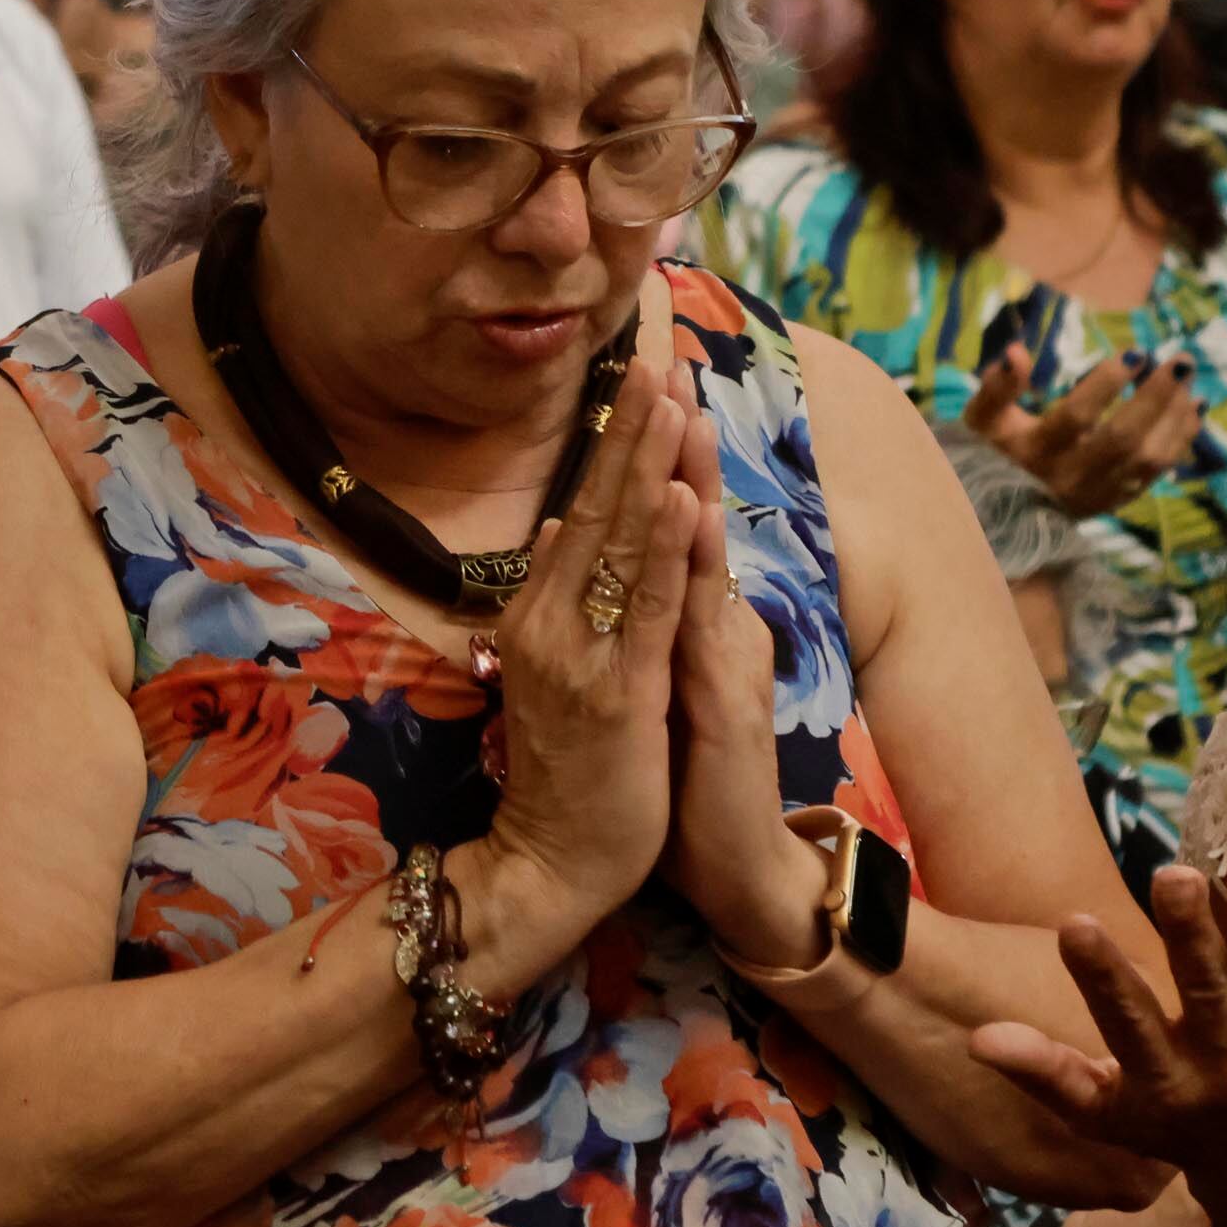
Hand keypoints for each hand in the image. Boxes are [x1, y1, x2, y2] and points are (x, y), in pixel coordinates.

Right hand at [479, 344, 703, 942]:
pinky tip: (684, 501)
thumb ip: (551, 600)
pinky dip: (668, 553)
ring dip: (651, 468)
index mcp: (541, 613)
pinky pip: (648, 612)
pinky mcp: (620, 694)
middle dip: (633, 434)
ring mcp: (583, 656)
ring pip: (623, 546)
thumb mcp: (548, 675)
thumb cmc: (562, 774)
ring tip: (672, 402)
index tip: (640, 380)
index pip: (584, 512)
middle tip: (657, 361)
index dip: (615, 446)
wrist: (547, 864)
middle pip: (599, 510)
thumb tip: (552, 531)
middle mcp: (552, 621)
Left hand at [652, 359, 830, 969]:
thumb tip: (621, 557)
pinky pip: (701, 620)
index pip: (672, 525)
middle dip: (676, 441)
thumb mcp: (659, 681)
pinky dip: (695, 562)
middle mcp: (717, 625)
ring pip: (703, 554)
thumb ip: (648, 615)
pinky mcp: (720, 695)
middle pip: (692, 520)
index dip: (659, 458)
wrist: (728, 863)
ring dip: (694, 477)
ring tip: (684, 409)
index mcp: (698, 619)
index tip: (643, 386)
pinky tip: (693, 510)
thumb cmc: (686, 773)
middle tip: (666, 361)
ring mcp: (723, 656)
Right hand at [964, 345, 1203, 518]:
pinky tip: (1195, 407)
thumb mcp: (983, 418)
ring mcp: (1101, 491)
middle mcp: (1073, 475)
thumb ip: (997, 386)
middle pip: (1124, 438)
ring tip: (1188, 378)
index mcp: (1038, 451)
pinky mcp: (1121, 498)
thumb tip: (1016, 352)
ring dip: (1175, 416)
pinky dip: (1182, 438)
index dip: (1106, 385)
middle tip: (1181, 359)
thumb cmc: (995, 452)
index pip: (1076, 417)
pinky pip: (1159, 471)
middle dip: (1157, 397)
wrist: (1004, 514)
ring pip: (1149, 457)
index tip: (1134, 353)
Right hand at [970, 858, 1226, 1214]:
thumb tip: (977, 1040)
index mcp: (1165, 1089)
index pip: (1129, 1027)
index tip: (1075, 921)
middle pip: (1208, 998)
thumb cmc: (1172, 1128)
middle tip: (1172, 875)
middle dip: (1190, 937)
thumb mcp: (1104, 1115)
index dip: (1102, 978)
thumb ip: (1046, 1073)